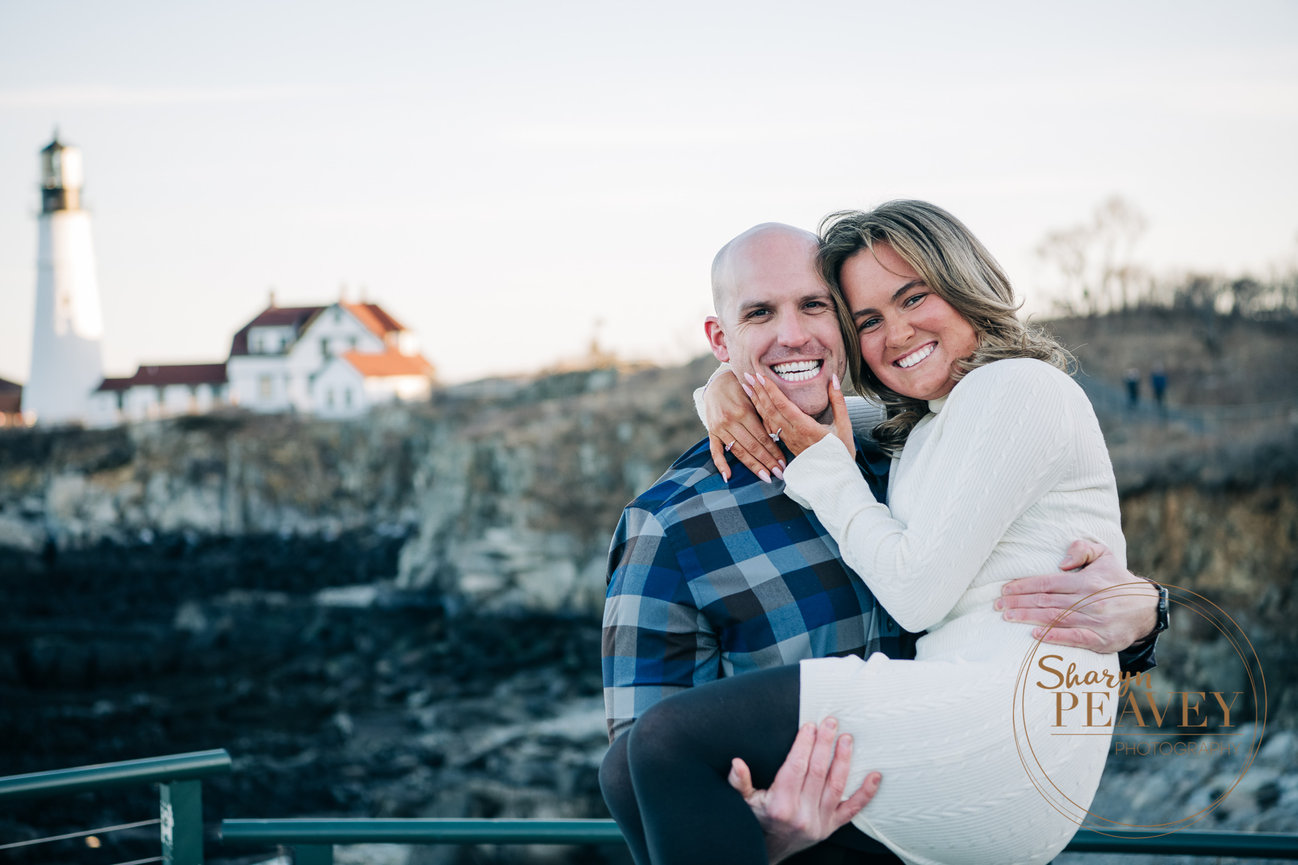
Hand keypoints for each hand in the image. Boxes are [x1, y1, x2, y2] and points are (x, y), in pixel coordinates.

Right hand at [705, 371, 785, 482]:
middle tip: (779, 474)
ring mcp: (719, 428)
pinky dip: (721, 464)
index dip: (773, 451)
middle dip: (767, 462)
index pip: (762, 437)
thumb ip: (762, 418)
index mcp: (744, 412)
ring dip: (753, 466)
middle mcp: (730, 421)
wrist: (718, 383)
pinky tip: (728, 476)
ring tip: (765, 477)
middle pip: (752, 446)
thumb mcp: (754, 400)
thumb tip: (778, 438)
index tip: (783, 463)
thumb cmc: (742, 390)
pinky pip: (715, 450)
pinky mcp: (711, 432)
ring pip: (738, 451)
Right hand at [727, 717, 880, 863]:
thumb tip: (737, 763)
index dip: (804, 745)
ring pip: (836, 786)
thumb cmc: (757, 820)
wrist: (770, 850)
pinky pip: (852, 810)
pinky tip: (874, 776)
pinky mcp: (831, 828)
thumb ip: (739, 782)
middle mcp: (801, 814)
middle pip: (817, 772)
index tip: (809, 726)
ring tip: (847, 739)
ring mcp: (819, 822)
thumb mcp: (743, 802)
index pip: (795, 767)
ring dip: (843, 760)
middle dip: (825, 744)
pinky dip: (865, 793)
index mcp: (779, 805)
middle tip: (831, 723)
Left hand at [744, 372, 854, 458]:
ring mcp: (788, 441)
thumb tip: (834, 380)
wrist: (835, 479)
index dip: (770, 390)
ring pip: (768, 419)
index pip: (782, 405)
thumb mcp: (844, 426)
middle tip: (747, 376)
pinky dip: (761, 415)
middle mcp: (793, 434)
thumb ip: (838, 401)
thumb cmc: (842, 453)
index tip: (759, 376)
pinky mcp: (787, 445)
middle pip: (771, 410)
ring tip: (748, 388)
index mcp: (805, 428)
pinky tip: (757, 408)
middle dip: (758, 392)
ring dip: (757, 403)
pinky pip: (770, 429)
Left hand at [995, 540, 1158, 652]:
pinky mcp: (1102, 640)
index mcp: (1085, 580)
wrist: (1147, 608)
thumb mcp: (1104, 555)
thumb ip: (1082, 549)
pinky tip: (1035, 635)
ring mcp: (1095, 621)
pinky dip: (1054, 637)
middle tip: (997, 606)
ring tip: (1007, 617)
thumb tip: (1061, 563)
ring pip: (1054, 619)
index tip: (1004, 590)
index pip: (1046, 583)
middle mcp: (1089, 600)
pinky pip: (1075, 639)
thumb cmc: (1117, 580)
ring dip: (1028, 618)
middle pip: (1045, 601)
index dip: (1023, 586)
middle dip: (1018, 603)